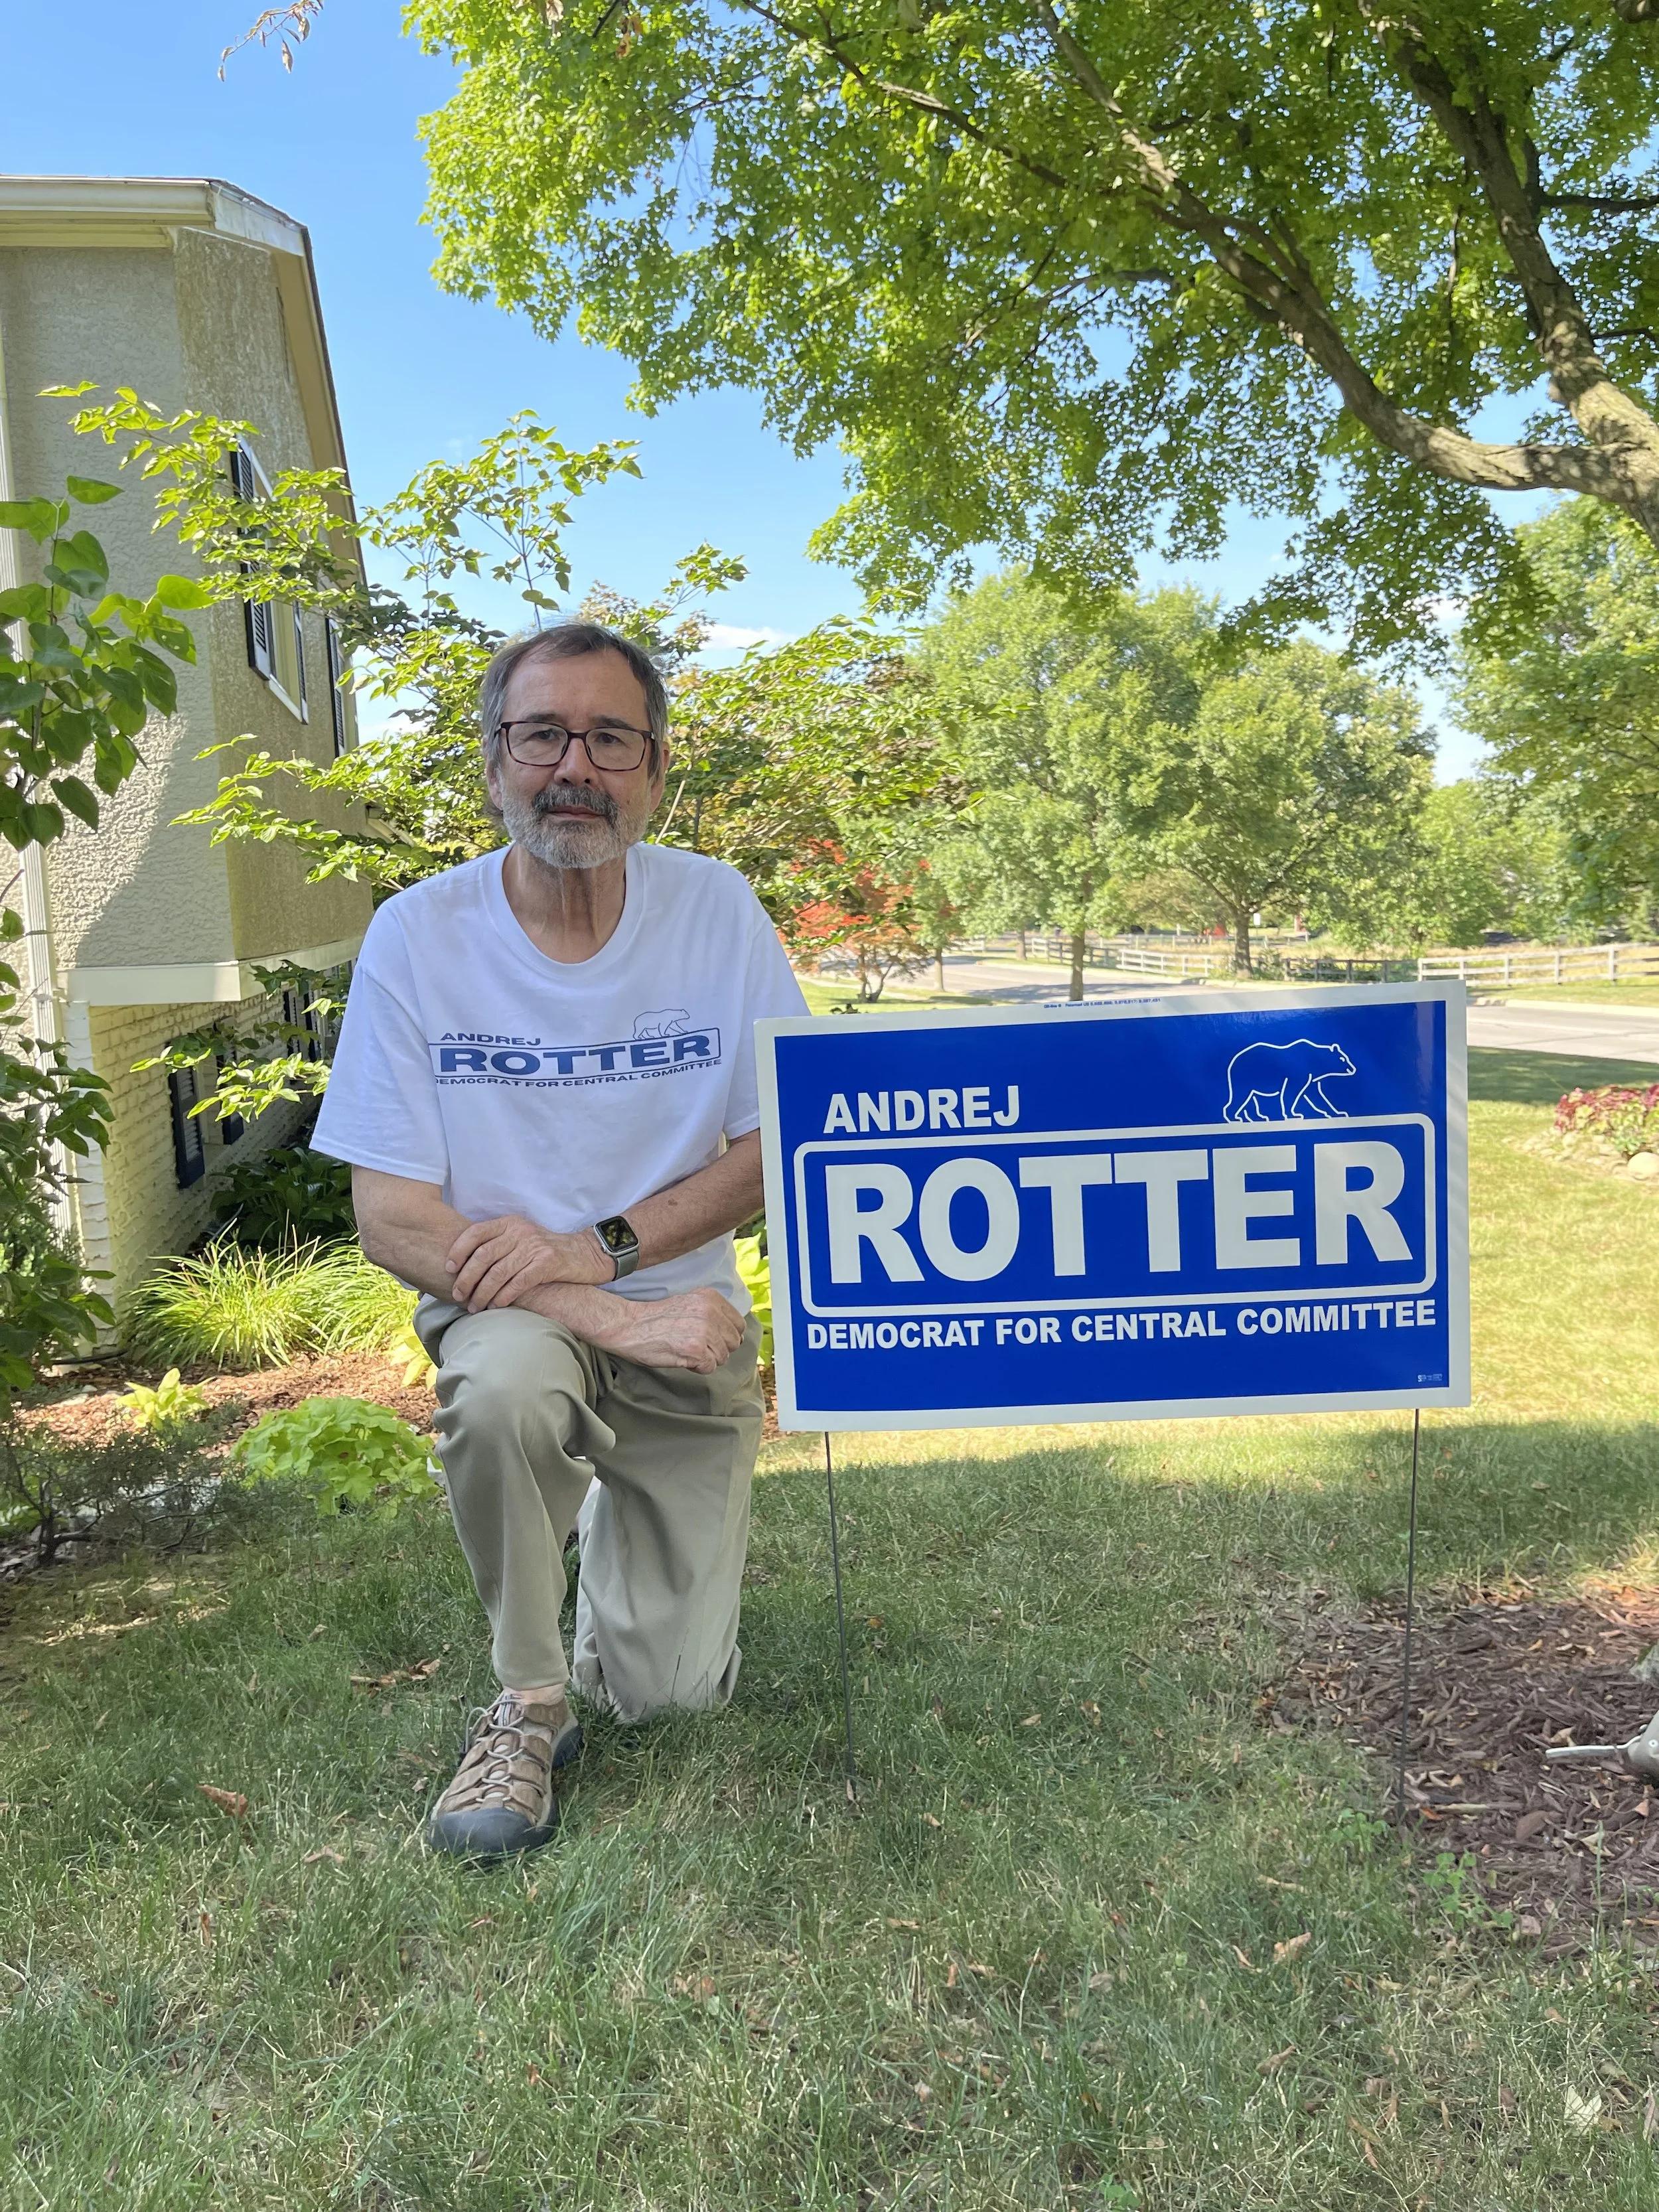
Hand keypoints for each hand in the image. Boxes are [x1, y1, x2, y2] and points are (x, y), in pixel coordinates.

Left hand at [446, 1214, 611, 1309]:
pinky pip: (518, 1283)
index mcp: (510, 1223)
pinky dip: (504, 1297)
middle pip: (484, 1255)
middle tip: (457, 1296)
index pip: (475, 1233)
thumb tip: (462, 1265)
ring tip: (474, 1307)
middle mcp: (520, 1232)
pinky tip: (496, 1306)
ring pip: (498, 1272)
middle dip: (466, 1278)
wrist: (584, 1255)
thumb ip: (497, 1245)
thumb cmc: (544, 1252)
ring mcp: (535, 1246)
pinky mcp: (548, 1263)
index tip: (447, 1269)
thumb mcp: (520, 1239)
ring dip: (482, 1293)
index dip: (458, 1251)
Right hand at [600, 1288, 747, 1374]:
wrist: (629, 1325)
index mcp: (711, 1298)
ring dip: (707, 1359)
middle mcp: (711, 1311)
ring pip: (723, 1357)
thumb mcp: (690, 1303)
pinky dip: (697, 1368)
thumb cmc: (656, 1318)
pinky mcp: (695, 1350)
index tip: (711, 1339)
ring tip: (686, 1350)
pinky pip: (710, 1367)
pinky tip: (682, 1357)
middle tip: (696, 1346)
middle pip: (733, 1342)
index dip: (726, 1336)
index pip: (738, 1324)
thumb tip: (735, 1336)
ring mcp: (704, 1331)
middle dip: (718, 1349)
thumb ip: (713, 1313)